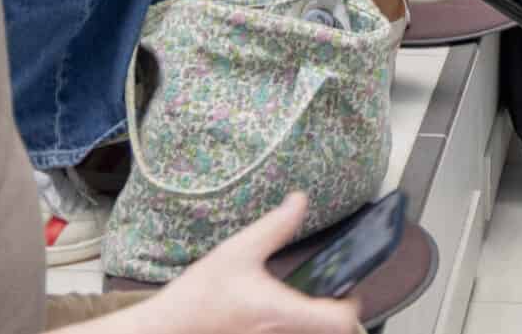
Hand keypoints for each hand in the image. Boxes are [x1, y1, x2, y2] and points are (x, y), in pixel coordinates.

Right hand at [123, 193, 358, 333]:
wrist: (169, 328)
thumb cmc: (200, 294)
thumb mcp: (238, 250)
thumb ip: (275, 227)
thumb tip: (299, 201)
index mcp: (283, 311)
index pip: (339, 322)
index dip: (351, 306)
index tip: (347, 289)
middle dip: (331, 312)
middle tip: (327, 290)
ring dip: (310, 318)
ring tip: (302, 297)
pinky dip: (290, 325)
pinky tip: (273, 309)